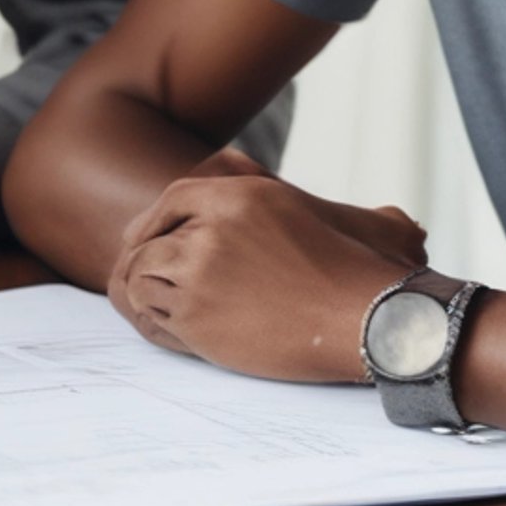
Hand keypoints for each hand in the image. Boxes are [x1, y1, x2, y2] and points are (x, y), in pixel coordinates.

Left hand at [108, 159, 420, 380]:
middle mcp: (213, 228)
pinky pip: (153, 316)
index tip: (143, 238)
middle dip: (141, 259)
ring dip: (145, 292)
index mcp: (240, 195)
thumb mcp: (309, 212)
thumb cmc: (349, 270)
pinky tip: (169, 329)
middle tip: (138, 279)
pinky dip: (154, 322)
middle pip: (150, 239)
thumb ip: (267, 204)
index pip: (175, 198)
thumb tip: (253, 176)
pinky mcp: (198, 317)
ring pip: (143, 277)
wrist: (366, 318)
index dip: (153, 220)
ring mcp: (201, 273)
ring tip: (157, 307)